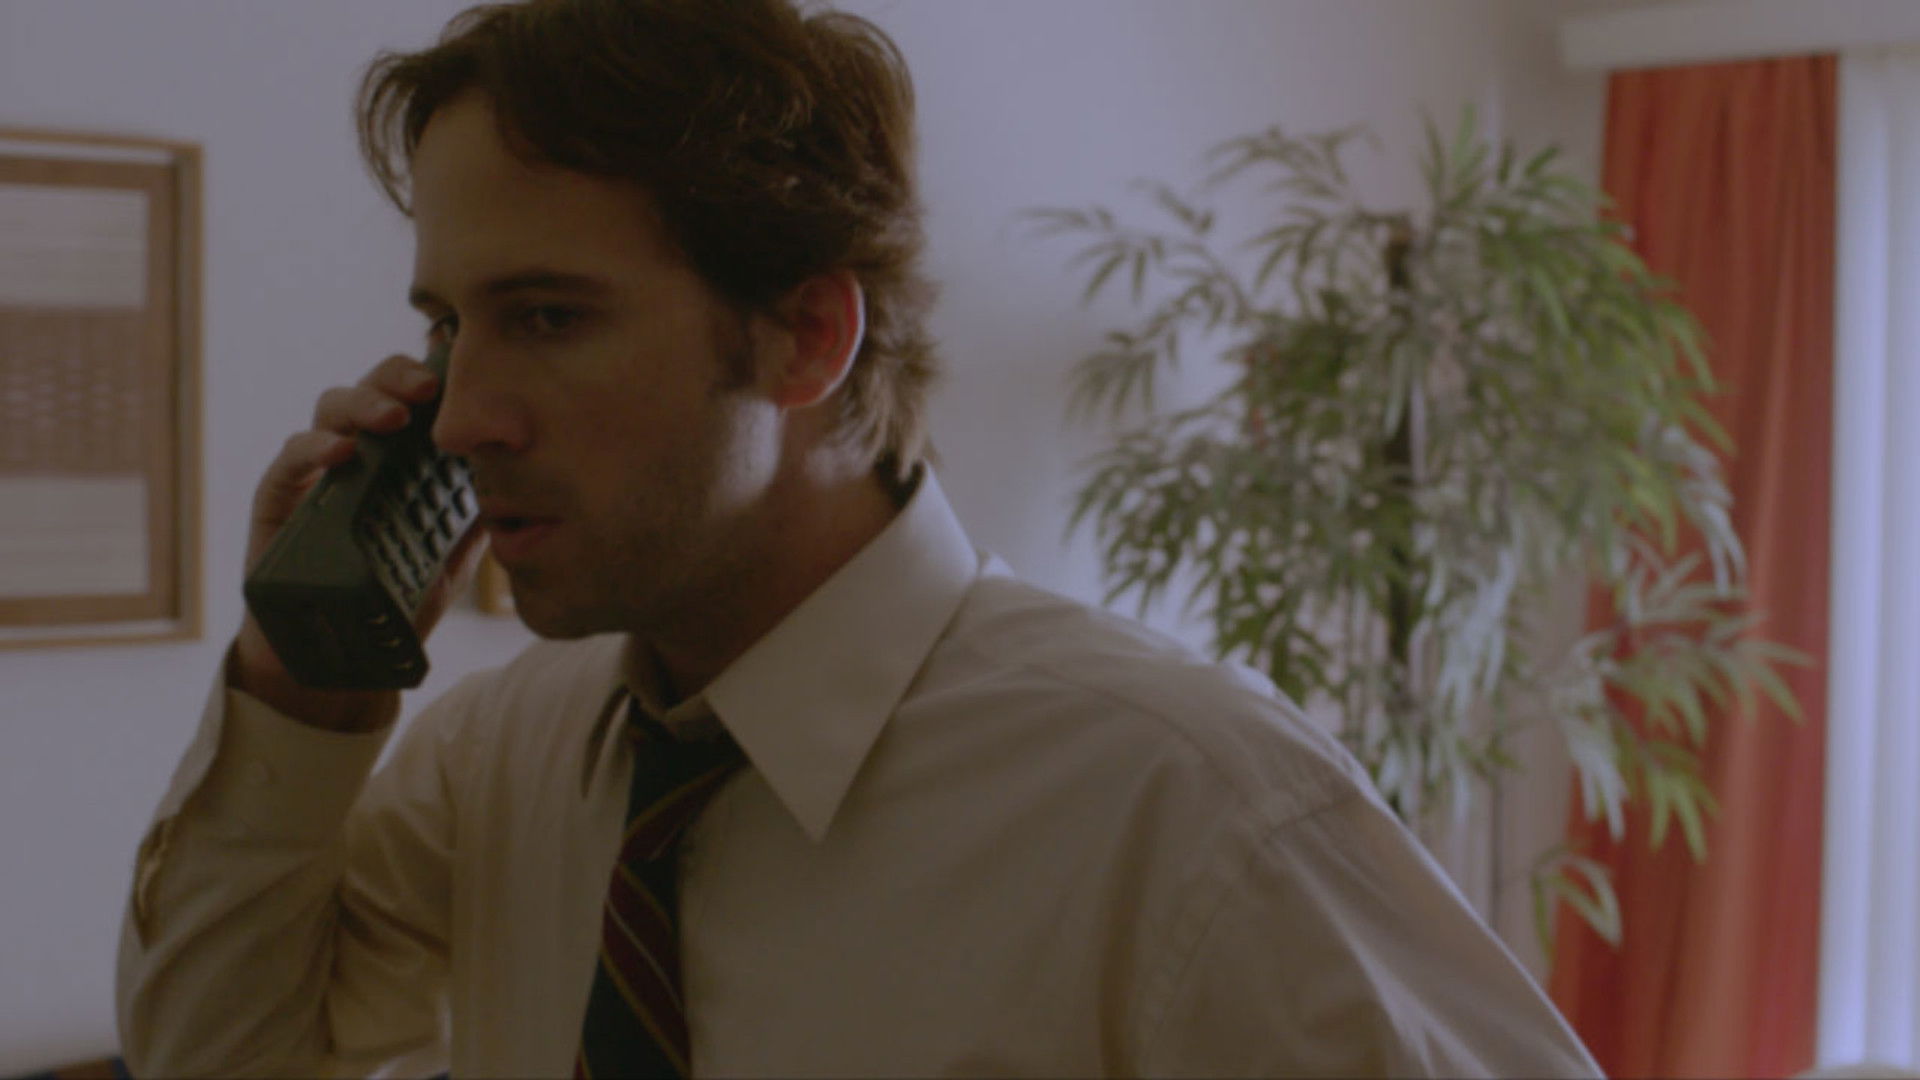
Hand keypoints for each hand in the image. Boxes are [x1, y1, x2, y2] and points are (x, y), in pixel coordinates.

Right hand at [230, 354, 487, 731]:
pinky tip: (341, 453)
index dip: (432, 374)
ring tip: (392, 418)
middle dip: (399, 377)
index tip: (461, 370)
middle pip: (373, 387)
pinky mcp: (278, 496)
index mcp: (401, 455)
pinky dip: (313, 447)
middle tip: (427, 389)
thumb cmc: (395, 598)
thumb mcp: (450, 557)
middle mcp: (359, 451)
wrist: (340, 655)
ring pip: (330, 407)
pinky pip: (290, 458)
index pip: (413, 397)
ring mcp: (317, 469)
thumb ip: (476, 520)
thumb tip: (521, 487)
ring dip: (363, 404)